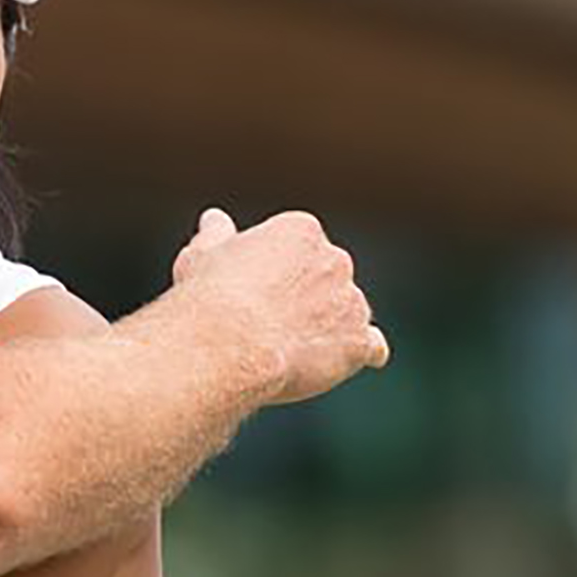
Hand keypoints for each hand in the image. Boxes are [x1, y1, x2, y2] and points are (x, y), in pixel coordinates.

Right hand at [170, 210, 386, 404]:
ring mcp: (351, 300)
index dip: (276, 273)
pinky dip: (362, 351)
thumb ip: (217, 235)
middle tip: (268, 322)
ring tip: (290, 347)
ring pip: (347, 311)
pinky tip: (349, 357)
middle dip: (306, 296)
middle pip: (328, 277)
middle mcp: (336, 259)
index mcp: (302, 230)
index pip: (300, 248)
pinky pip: (372, 346)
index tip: (253, 291)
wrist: (229, 342)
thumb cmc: (211, 295)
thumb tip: (214, 218)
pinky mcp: (358, 340)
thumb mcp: (204, 254)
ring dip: (329, 325)